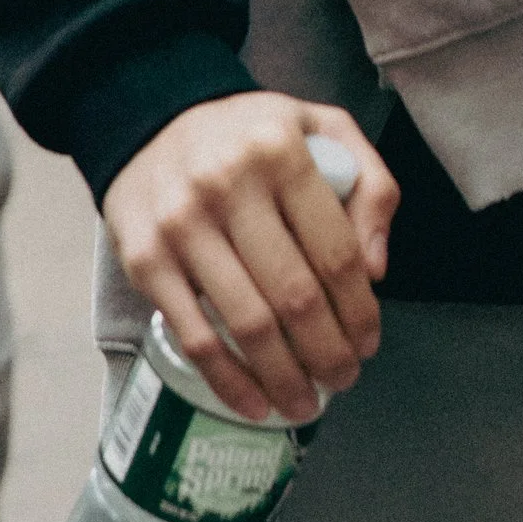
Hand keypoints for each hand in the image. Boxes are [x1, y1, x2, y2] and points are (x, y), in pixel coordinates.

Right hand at [101, 94, 398, 423]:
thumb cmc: (249, 134)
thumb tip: (377, 269)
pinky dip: (228, 380)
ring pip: (246, 322)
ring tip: (305, 401)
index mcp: (281, 152)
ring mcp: (182, 225)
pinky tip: (254, 402)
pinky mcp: (145, 259)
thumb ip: (370, 184)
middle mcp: (228, 185)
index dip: (359, 309)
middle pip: (293, 295)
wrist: (150, 119)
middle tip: (345, 378)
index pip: (335, 251)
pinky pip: (192, 335)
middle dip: (328, 352)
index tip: (369, 341)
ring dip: (283, 376)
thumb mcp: (322, 127)